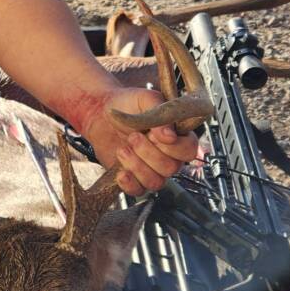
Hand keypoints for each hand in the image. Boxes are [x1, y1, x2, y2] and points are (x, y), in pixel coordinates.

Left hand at [84, 86, 198, 194]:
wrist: (100, 112)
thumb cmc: (126, 104)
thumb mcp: (146, 100)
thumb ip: (161, 115)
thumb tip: (170, 135)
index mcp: (177, 135)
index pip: (188, 150)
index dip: (172, 146)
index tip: (153, 134)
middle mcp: (169, 155)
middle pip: (171, 168)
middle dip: (148, 153)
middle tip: (133, 137)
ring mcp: (152, 168)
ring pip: (156, 182)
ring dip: (136, 165)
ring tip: (123, 149)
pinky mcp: (135, 178)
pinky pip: (138, 191)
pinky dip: (128, 182)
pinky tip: (120, 170)